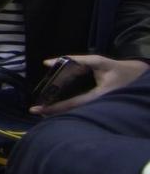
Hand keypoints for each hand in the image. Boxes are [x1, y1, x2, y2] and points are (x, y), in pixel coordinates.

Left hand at [33, 55, 149, 115]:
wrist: (140, 77)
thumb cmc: (119, 70)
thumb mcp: (99, 62)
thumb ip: (77, 60)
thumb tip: (49, 63)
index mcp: (100, 97)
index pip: (72, 104)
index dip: (54, 108)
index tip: (37, 110)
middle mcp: (99, 106)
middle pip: (72, 112)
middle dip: (53, 112)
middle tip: (35, 110)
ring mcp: (99, 108)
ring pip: (75, 113)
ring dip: (59, 112)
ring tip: (42, 110)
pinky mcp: (98, 107)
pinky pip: (81, 109)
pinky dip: (68, 109)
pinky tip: (57, 107)